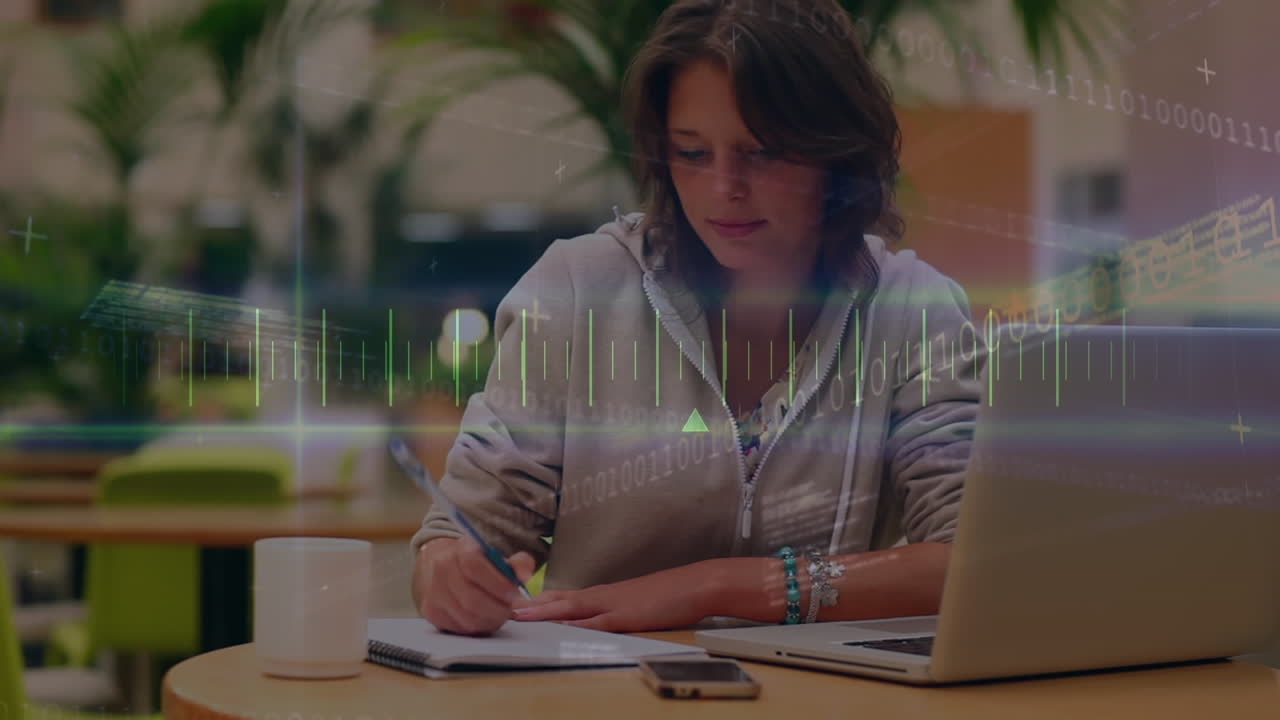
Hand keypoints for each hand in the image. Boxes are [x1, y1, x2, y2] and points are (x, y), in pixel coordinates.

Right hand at [414, 536, 536, 635]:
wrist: (442, 565)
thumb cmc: (478, 563)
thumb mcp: (497, 557)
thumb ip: (517, 563)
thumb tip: (525, 574)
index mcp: (461, 549)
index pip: (474, 566)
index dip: (497, 583)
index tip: (514, 593)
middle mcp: (442, 569)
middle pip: (471, 599)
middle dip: (498, 609)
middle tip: (510, 608)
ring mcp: (434, 592)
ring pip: (467, 618)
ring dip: (489, 620)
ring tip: (499, 613)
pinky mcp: (431, 611)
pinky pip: (459, 628)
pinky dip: (477, 627)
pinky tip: (484, 618)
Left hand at [511, 560, 719, 631]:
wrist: (696, 584)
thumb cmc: (669, 594)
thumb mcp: (636, 602)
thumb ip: (615, 609)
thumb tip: (597, 618)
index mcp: (604, 594)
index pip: (565, 596)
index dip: (540, 600)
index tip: (518, 603)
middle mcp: (604, 596)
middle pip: (561, 600)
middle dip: (533, 605)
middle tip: (506, 607)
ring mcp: (614, 605)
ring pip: (572, 608)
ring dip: (546, 611)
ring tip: (521, 614)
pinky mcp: (627, 616)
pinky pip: (598, 622)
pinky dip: (578, 625)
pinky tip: (563, 628)